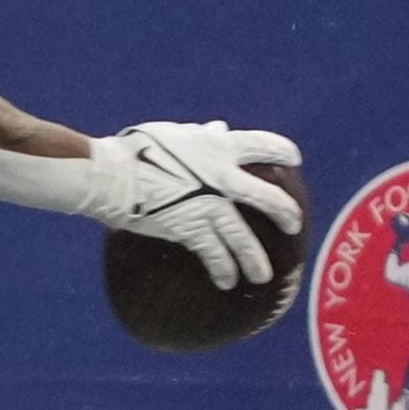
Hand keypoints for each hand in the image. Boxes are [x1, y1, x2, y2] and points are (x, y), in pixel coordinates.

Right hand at [82, 121, 303, 288]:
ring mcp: (208, 205)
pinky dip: (222, 268)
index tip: (294, 158)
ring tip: (263, 276)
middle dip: (284, 213)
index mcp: (218, 147)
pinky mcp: (190, 229)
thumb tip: (218, 129)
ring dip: (254, 258)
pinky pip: (213, 253)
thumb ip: (201, 137)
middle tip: (294, 225)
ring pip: (242, 237)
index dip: (281, 150)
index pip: (261, 145)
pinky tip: (227, 281)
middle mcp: (221, 177)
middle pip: (265, 198)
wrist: (114, 176)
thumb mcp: (174, 135)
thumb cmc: (138, 149)